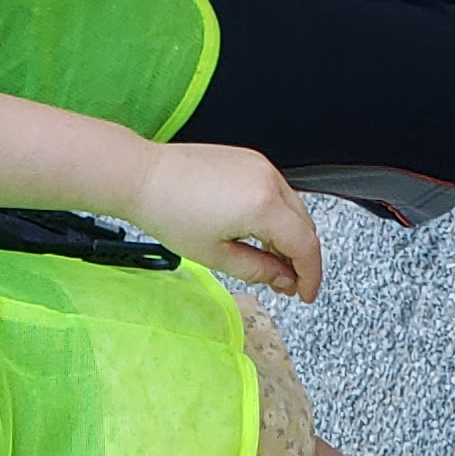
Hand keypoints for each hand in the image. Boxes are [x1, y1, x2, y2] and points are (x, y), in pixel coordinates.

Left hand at [131, 141, 320, 300]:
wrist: (144, 177)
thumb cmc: (170, 212)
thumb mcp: (216, 256)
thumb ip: (258, 270)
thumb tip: (283, 280)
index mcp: (263, 205)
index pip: (305, 246)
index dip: (310, 276)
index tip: (306, 295)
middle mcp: (269, 179)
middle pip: (305, 226)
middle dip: (302, 259)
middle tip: (287, 286)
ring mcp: (261, 166)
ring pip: (294, 209)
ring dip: (290, 238)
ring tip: (272, 265)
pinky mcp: (250, 160)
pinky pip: (278, 193)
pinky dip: (278, 218)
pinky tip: (261, 237)